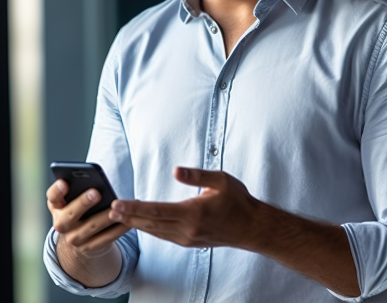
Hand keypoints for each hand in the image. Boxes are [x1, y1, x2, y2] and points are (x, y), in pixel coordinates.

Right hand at [46, 179, 129, 256]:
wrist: (80, 235)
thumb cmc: (80, 207)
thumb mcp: (74, 198)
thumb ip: (80, 188)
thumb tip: (96, 181)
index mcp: (57, 206)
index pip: (53, 197)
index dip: (57, 190)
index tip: (65, 182)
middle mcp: (61, 224)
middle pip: (69, 215)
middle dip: (83, 203)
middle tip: (96, 193)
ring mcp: (73, 238)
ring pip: (91, 226)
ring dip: (105, 217)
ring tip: (118, 207)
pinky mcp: (88, 247)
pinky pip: (105, 238)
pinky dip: (117, 229)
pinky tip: (127, 220)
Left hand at [109, 167, 259, 248]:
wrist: (251, 227)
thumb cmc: (237, 200)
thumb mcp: (221, 180)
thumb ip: (197, 175)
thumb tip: (175, 170)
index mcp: (193, 212)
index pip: (157, 211)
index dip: (135, 208)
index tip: (118, 204)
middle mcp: (187, 229)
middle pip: (151, 223)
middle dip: (128, 216)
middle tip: (110, 210)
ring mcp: (187, 238)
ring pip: (155, 232)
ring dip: (136, 224)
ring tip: (119, 216)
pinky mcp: (189, 241)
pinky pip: (163, 236)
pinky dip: (149, 229)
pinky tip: (140, 224)